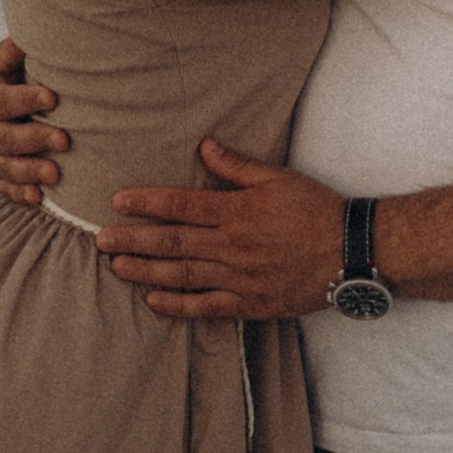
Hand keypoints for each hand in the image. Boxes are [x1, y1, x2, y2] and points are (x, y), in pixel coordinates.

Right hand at [0, 38, 70, 199]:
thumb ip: (13, 50)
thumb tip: (38, 23)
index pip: (1, 100)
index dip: (25, 99)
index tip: (52, 97)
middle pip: (6, 138)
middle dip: (34, 139)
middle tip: (64, 139)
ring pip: (7, 167)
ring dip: (30, 172)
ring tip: (55, 174)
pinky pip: (6, 189)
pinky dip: (20, 194)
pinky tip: (38, 197)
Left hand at [96, 142, 345, 320]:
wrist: (353, 252)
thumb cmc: (317, 209)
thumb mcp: (279, 178)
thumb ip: (237, 165)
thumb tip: (204, 146)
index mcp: (238, 211)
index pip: (182, 205)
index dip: (147, 203)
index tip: (118, 201)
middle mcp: (234, 245)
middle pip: (173, 242)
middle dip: (132, 240)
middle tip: (99, 239)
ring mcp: (241, 277)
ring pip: (183, 274)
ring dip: (146, 270)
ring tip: (116, 266)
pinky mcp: (251, 303)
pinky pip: (207, 306)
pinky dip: (178, 304)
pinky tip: (154, 300)